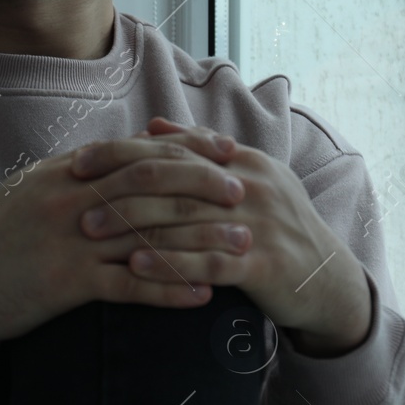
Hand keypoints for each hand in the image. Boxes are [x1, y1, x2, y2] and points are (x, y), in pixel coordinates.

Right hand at [0, 137, 248, 345]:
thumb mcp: (33, 192)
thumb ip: (78, 174)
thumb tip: (126, 155)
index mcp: (66, 173)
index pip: (137, 152)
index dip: (186, 150)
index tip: (226, 152)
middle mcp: (70, 199)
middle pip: (150, 184)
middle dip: (203, 186)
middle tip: (244, 192)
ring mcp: (68, 240)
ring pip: (147, 234)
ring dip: (200, 240)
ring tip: (241, 245)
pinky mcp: (64, 283)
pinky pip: (128, 285)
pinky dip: (169, 288)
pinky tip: (202, 294)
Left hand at [70, 116, 373, 355]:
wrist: (327, 280)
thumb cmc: (274, 228)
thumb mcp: (247, 181)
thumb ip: (201, 152)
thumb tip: (154, 125)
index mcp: (243, 161)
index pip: (173, 147)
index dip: (122, 152)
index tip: (79, 161)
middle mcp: (250, 186)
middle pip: (174, 177)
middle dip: (118, 187)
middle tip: (77, 199)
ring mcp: (258, 224)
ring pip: (185, 218)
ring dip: (131, 225)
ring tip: (91, 232)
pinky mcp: (263, 265)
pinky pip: (206, 261)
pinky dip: (168, 262)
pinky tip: (133, 266)